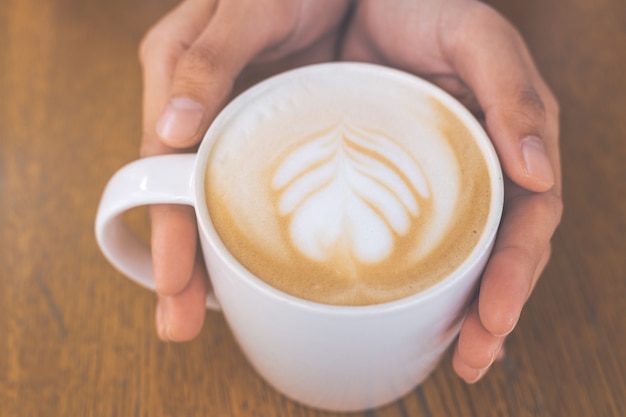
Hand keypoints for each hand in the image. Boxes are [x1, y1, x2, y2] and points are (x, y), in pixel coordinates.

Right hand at [138, 0, 352, 340]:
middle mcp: (195, 105)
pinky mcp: (267, 129)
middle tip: (180, 323)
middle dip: (180, 261)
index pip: (159, 166)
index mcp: (173, 74)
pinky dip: (248, 226)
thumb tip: (172, 128)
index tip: (174, 284)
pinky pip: (251, 184)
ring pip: (212, 197)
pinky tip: (258, 263)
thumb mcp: (250, 9)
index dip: (167, 228)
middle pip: (179, 194)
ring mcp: (232, 121)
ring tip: (210, 312)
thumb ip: (208, 60)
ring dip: (211, 254)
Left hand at [342, 0, 562, 381]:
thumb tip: (539, 171)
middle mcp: (485, 167)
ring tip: (456, 357)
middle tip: (473, 359)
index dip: (516, 272)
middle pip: (501, 250)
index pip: (529, 220)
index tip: (495, 318)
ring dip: (462, 308)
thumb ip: (511, 93)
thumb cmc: (426, 9)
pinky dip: (419, 277)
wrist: (368, 1)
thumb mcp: (476, 38)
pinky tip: (410, 312)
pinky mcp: (403, 181)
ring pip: (464, 253)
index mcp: (514, 141)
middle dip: (493, 309)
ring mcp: (445, 179)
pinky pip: (417, 234)